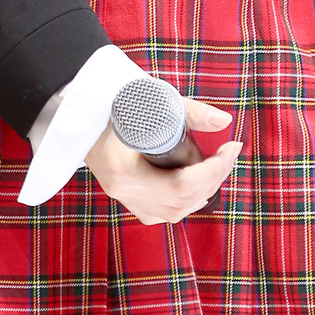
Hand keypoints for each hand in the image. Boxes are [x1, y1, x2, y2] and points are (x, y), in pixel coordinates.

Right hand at [84, 98, 241, 224]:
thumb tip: (224, 121)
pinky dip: (187, 199)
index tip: (231, 147)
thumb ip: (189, 111)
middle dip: (213, 178)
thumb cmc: (116, 103)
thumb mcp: (151, 101)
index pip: (180, 186)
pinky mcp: (129, 200)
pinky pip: (165, 213)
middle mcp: (123, 191)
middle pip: (181, 202)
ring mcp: (124, 199)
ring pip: (175, 212)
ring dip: (202, 190)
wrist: (83, 112)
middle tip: (228, 152)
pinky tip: (198, 179)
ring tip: (216, 163)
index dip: (213, 171)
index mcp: (123, 171)